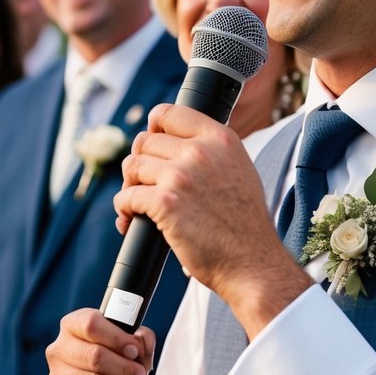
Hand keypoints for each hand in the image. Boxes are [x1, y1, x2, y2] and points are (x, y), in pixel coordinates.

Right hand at [46, 313, 154, 374]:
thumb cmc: (115, 363)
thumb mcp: (132, 346)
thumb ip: (141, 339)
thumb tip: (140, 339)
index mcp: (73, 325)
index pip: (91, 324)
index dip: (116, 338)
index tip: (134, 351)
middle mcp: (60, 348)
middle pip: (94, 355)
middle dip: (124, 368)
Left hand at [116, 105, 309, 334]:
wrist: (252, 262)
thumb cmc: (244, 224)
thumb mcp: (239, 169)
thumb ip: (211, 151)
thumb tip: (173, 142)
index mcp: (220, 138)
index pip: (168, 112)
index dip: (152, 129)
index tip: (150, 146)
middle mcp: (200, 151)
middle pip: (145, 141)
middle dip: (139, 164)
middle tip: (142, 185)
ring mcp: (182, 176)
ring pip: (133, 167)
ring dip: (129, 187)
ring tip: (136, 205)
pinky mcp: (166, 203)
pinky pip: (127, 196)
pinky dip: (124, 209)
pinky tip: (130, 220)